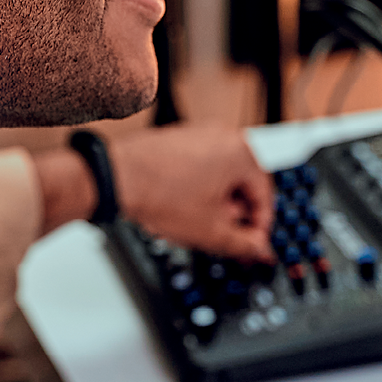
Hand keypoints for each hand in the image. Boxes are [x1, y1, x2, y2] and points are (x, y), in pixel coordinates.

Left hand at [109, 125, 273, 262]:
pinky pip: (201, 166)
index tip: (252, 243)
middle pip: (243, 184)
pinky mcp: (180, 137)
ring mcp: (200, 133)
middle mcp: (224, 135)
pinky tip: (183, 206)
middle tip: (226, 237)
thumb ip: (244, 243)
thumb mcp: (211, 231)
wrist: (116, 177)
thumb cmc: (159, 193)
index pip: (265, 196)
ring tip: (200, 223)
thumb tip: (259, 249)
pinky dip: (199, 188)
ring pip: (221, 175)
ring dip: (218, 203)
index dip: (260, 227)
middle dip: (236, 215)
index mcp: (242, 153)